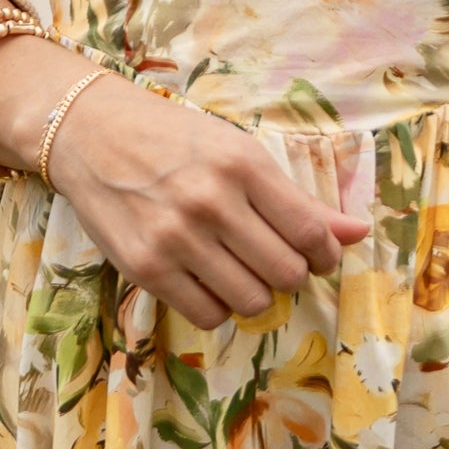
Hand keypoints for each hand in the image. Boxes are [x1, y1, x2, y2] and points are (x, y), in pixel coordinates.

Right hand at [48, 73, 363, 329]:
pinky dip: (218, 307)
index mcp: (243, 166)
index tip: (318, 255)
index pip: (311, 233)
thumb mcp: (238, 152)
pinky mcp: (145, 267)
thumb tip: (358, 231)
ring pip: (252, 300)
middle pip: (286, 273)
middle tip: (273, 260)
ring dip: (255, 293)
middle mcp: (211, 202)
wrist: (89, 133)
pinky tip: (208, 280)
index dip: (326, 254)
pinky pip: (207, 315)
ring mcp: (176, 238)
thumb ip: (296, 198)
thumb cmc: (173, 140)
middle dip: (290, 274)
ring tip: (239, 270)